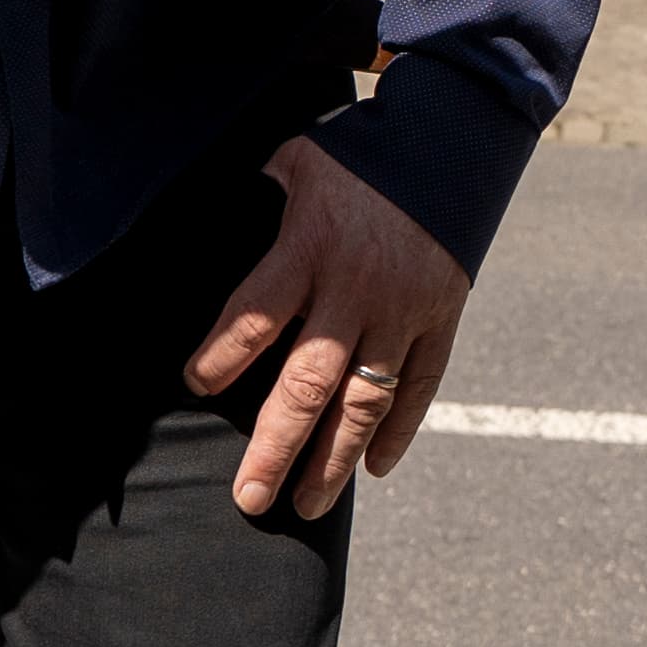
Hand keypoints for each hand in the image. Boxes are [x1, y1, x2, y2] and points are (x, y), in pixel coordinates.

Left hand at [187, 136, 469, 517]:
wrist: (451, 140)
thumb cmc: (358, 155)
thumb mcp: (297, 162)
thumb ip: (256, 200)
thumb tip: (195, 223)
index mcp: (310, 247)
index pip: (255, 313)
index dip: (222, 354)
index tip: (195, 383)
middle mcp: (355, 288)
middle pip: (308, 384)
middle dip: (275, 446)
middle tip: (249, 497)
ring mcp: (404, 310)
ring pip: (365, 401)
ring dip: (334, 459)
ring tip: (307, 506)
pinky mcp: (442, 318)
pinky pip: (420, 387)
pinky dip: (399, 430)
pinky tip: (374, 469)